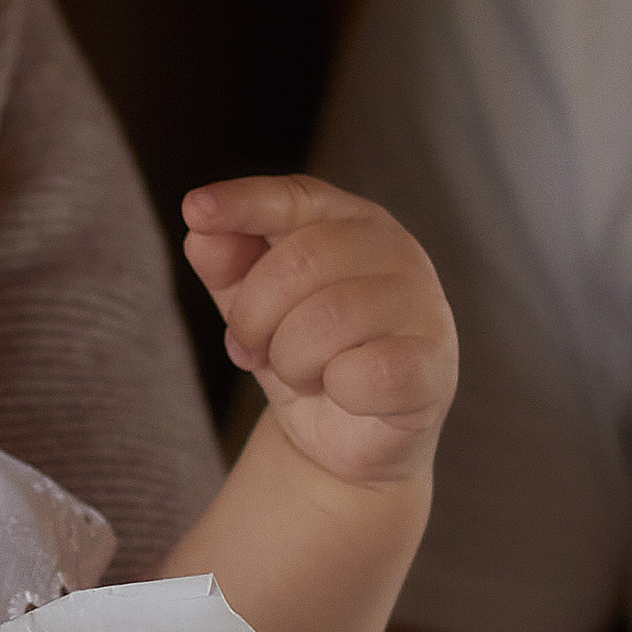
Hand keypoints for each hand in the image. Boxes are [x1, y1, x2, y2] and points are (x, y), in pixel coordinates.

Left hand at [182, 175, 456, 488]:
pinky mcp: (434, 367)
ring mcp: (424, 306)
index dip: (244, 202)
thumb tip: (202, 230)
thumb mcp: (250, 303)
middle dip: (254, 317)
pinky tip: (343, 392)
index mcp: (348, 222)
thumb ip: (225, 262)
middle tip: (253, 349)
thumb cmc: (298, 350)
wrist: (342, 434)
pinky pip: (366, 371)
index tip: (197, 209)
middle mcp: (395, 251)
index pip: (295, 197)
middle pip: (300, 262)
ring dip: (291, 360)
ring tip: (301, 372)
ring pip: (330, 319)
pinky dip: (336, 390)